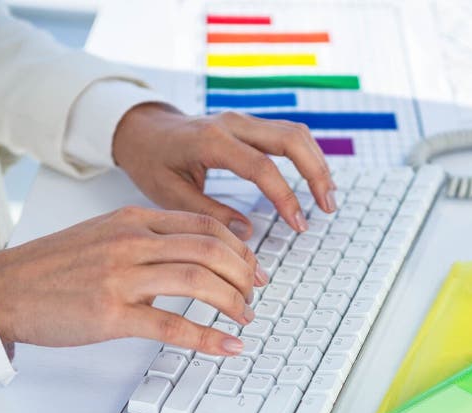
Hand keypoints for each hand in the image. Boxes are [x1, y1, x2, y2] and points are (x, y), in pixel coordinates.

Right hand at [0, 206, 264, 354]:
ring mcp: (121, 277)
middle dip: (244, 273)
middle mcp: (131, 242)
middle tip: (256, 294)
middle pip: (210, 248)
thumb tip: (191, 255)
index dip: (240, 248)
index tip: (255, 268)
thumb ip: (146, 240)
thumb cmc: (54, 269)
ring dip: (233, 301)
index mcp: (132, 220)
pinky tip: (229, 345)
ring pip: (198, 279)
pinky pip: (173, 324)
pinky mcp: (111, 315)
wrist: (5, 289)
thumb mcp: (103, 237)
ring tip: (246, 317)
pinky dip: (209, 336)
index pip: (204, 225)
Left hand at [112, 105, 335, 237]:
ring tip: (328, 198)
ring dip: (317, 163)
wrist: (143, 129)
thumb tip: (246, 232)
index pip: (262, 167)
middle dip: (315, 173)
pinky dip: (307, 156)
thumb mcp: (169, 194)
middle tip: (328, 207)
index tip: (299, 225)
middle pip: (290, 138)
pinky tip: (315, 180)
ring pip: (295, 132)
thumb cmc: (152, 161)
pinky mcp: (250, 126)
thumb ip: (208, 213)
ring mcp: (243, 121)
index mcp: (212, 141)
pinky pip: (287, 135)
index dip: (286, 197)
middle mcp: (233, 124)